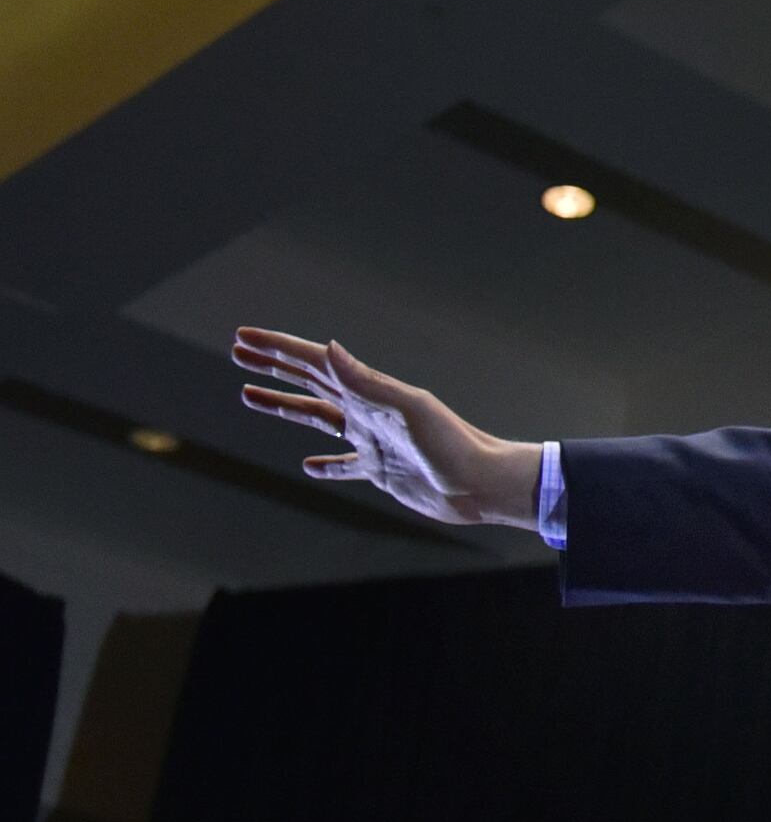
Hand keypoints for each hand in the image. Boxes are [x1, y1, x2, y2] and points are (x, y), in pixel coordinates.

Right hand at [231, 329, 542, 530]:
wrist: (482, 484)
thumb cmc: (453, 445)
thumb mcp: (409, 409)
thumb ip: (366, 381)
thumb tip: (328, 348)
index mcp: (369, 393)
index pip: (313, 363)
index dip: (277, 348)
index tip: (242, 337)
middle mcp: (366, 411)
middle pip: (309, 382)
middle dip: (272, 367)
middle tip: (238, 353)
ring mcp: (371, 440)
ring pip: (317, 418)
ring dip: (284, 406)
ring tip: (250, 396)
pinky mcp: (380, 471)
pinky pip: (344, 465)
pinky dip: (326, 465)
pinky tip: (309, 466)